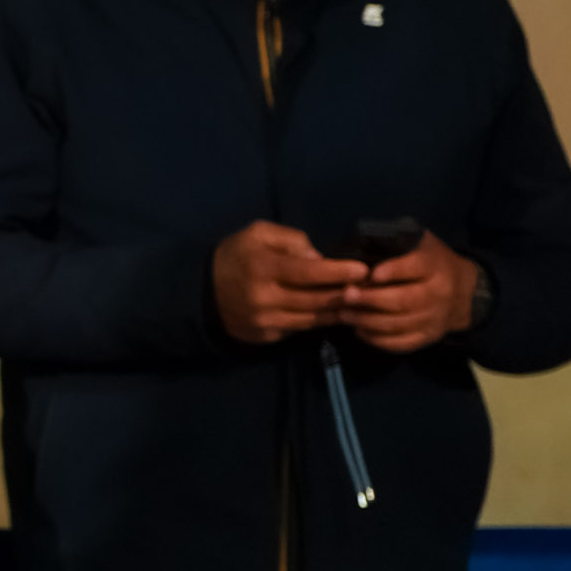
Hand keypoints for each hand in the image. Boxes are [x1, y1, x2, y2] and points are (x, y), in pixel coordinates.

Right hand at [211, 221, 354, 343]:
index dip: (338, 272)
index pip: (309, 273)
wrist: (201, 293)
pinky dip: (319, 321)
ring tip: (359, 301)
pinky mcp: (266, 336)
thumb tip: (319, 259)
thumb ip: (291, 240)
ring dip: (338, 310)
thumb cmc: (235, 257)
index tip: (362, 270)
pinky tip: (333, 312)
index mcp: (263, 269)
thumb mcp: (257, 234)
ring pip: (313, 318)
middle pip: (316, 299)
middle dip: (346, 293)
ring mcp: (265, 321)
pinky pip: (301, 329)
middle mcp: (264, 298)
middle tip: (369, 287)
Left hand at [339, 233, 482, 353]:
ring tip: (344, 314)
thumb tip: (362, 238)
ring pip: (399, 324)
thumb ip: (398, 241)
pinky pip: (402, 343)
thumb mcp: (421, 244)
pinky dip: (378, 340)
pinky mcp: (428, 337)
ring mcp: (434, 318)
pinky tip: (359, 331)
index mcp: (435, 266)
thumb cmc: (430, 263)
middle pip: (404, 300)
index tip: (371, 273)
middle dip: (371, 299)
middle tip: (345, 295)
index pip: (416, 267)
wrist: (464, 292)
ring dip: (368, 321)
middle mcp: (439, 293)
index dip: (394, 271)